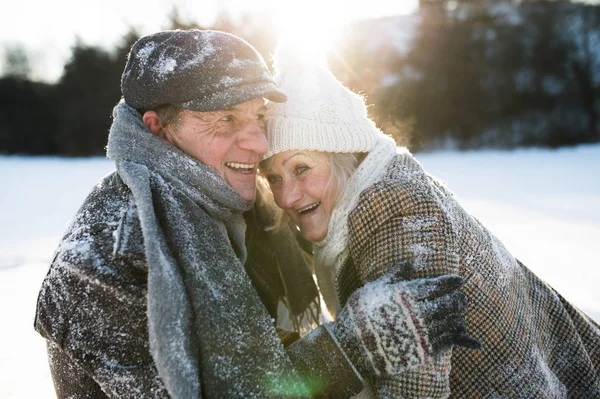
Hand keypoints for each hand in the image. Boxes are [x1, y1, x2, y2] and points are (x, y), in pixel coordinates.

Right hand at [331, 270, 479, 377]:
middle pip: (449, 304)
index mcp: (407, 295)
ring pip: (451, 323)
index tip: (460, 280)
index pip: (436, 286)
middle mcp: (418, 314)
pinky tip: (460, 335)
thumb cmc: (359, 314)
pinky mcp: (422, 351)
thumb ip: (394, 276)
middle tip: (460, 297)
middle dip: (457, 299)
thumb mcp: (373, 289)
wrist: (351, 347)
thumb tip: (408, 262)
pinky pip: (446, 343)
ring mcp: (422, 334)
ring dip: (458, 317)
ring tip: (459, 314)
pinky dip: (456, 338)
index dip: (450, 283)